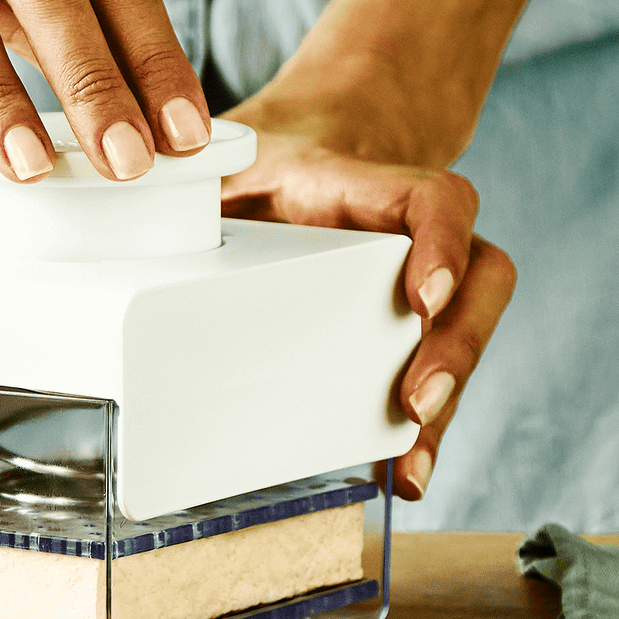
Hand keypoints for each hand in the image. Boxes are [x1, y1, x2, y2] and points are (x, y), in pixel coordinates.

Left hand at [222, 93, 515, 501]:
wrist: (314, 148)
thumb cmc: (268, 164)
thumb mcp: (227, 158)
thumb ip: (192, 179)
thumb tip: (139, 209)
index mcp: (362, 185)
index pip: (431, 200)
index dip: (441, 244)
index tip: (424, 299)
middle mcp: (413, 231)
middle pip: (479, 278)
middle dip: (456, 348)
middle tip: (418, 404)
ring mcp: (425, 276)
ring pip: (468, 328)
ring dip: (449, 398)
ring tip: (411, 461)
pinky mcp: (414, 321)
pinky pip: (440, 367)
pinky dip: (428, 425)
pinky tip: (404, 471)